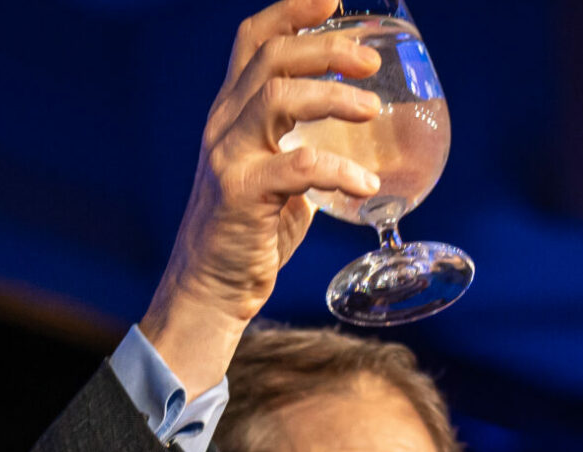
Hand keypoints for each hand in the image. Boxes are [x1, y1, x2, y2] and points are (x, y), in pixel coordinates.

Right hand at [141, 0, 383, 392]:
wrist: (209, 291)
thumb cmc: (249, 236)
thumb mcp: (276, 178)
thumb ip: (300, 147)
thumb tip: (353, 134)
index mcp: (232, 114)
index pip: (253, 41)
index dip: (291, 12)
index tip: (334, 1)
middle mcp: (224, 125)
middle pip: (270, 58)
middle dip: (324, 46)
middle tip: (369, 59)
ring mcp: (228, 157)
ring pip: (277, 98)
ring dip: (332, 96)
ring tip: (373, 109)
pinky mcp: (240, 194)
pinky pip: (296, 167)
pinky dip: (338, 170)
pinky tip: (366, 185)